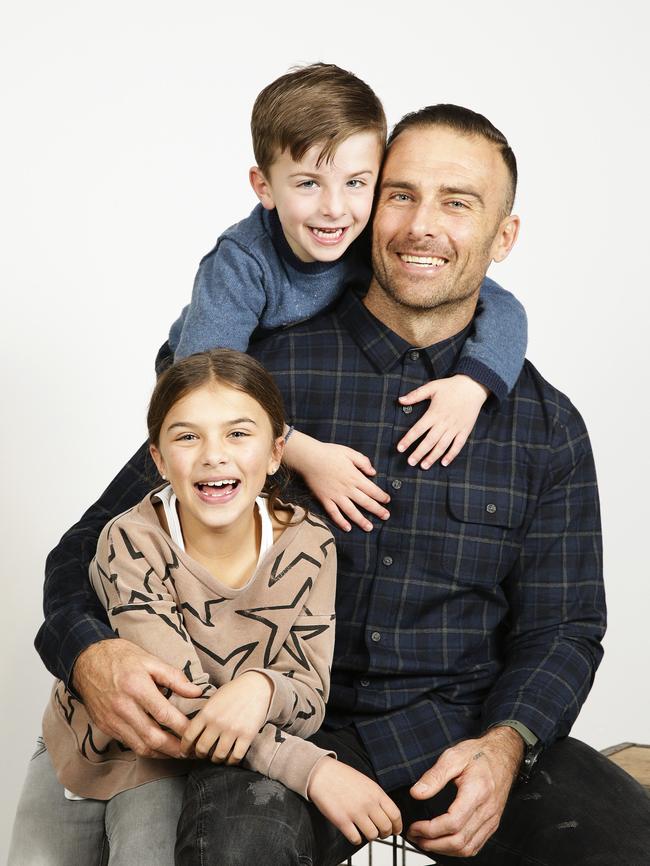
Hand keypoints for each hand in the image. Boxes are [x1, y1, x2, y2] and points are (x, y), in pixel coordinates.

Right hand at [72, 638, 202, 758]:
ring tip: (179, 753)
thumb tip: (196, 692)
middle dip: (175, 748)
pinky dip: (146, 749)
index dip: (183, 727)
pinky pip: (129, 744)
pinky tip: (159, 747)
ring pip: (141, 747)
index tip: (197, 731)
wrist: (86, 661)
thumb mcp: (149, 660)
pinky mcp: (106, 727)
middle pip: (153, 737)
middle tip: (191, 750)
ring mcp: (112, 720)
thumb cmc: (120, 657)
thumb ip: (174, 677)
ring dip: (162, 754)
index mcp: (137, 688)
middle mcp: (123, 707)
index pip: (164, 714)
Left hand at [180, 671, 272, 763]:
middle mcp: (218, 722)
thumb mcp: (213, 699)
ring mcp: (233, 729)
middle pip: (202, 749)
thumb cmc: (233, 692)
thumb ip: (203, 715)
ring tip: (217, 756)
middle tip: (203, 754)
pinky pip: (236, 756)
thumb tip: (191, 734)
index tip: (185, 753)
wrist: (256, 686)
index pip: (189, 736)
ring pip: (218, 755)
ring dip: (216, 759)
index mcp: (207, 712)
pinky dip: (232, 761)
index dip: (184, 748)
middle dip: (200, 755)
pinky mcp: (247, 735)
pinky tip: (231, 757)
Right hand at [284, 431, 389, 532]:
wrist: (309, 457)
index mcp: (355, 477)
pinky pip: (334, 513)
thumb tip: (373, 472)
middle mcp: (347, 489)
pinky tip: (347, 528)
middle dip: (377, 510)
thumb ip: (363, 461)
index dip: (381, 496)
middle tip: (386, 516)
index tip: (387, 501)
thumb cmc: (329, 452)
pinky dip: (341, 521)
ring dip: (361, 520)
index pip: (372, 490)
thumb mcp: (349, 452)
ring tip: (369, 528)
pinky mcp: (325, 499)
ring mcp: (336, 496)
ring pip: (351, 511)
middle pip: (365, 502)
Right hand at [308, 757, 401, 845]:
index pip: (395, 815)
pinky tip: (353, 832)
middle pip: (386, 828)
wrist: (322, 773)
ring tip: (365, 831)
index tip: (395, 830)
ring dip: (370, 836)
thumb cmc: (343, 777)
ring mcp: (355, 812)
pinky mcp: (342, 821)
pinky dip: (356, 839)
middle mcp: (368, 803)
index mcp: (376, 792)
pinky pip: (356, 839)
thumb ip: (377, 797)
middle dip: (385, 833)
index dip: (397, 826)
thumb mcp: (366, 782)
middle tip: (380, 833)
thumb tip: (387, 815)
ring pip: (372, 835)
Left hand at [398, 375, 488, 468]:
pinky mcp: (465, 430)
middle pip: (429, 441)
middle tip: (410, 462)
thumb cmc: (450, 386)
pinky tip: (444, 463)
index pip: (418, 429)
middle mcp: (444, 422)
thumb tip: (400, 400)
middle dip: (419, 453)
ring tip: (424, 466)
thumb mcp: (432, 387)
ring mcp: (456, 428)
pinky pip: (458, 445)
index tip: (400, 448)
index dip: (408, 439)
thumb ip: (416, 395)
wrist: (473, 386)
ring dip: (433, 457)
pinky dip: (451, 455)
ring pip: (443, 446)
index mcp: (434, 413)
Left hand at [407, 727, 522, 856]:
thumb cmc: (479, 754)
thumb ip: (434, 776)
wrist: (502, 754)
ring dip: (444, 850)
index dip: (430, 830)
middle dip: (433, 844)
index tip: (415, 826)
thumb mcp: (453, 756)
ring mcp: (491, 819)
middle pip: (459, 841)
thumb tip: (417, 793)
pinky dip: (458, 850)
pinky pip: (476, 845)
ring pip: (468, 848)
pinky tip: (444, 843)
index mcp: (477, 792)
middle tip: (415, 837)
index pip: (453, 823)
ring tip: (426, 842)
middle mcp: (487, 810)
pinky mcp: (492, 823)